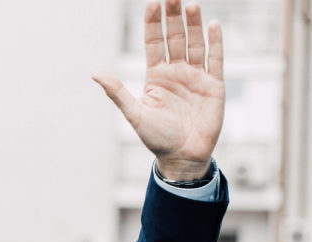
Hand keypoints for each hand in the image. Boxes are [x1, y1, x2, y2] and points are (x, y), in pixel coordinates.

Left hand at [93, 0, 223, 180]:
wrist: (181, 157)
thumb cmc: (156, 138)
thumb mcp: (134, 114)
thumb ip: (116, 92)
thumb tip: (95, 73)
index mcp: (156, 76)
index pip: (153, 43)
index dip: (153, 23)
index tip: (152, 2)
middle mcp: (176, 72)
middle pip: (175, 38)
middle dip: (173, 16)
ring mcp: (196, 77)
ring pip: (195, 44)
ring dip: (193, 25)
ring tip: (191, 4)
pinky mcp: (214, 85)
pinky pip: (216, 60)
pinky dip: (215, 43)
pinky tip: (214, 25)